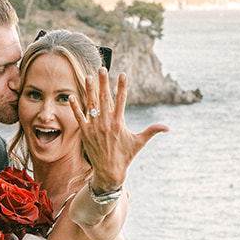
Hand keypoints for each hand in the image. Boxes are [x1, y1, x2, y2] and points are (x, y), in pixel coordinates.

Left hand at [69, 67, 167, 190]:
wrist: (109, 171)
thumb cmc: (126, 156)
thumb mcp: (139, 142)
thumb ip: (152, 131)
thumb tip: (167, 127)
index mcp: (119, 123)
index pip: (121, 100)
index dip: (122, 86)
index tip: (122, 74)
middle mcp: (106, 123)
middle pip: (104, 98)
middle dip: (103, 82)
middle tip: (102, 68)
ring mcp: (94, 128)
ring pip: (91, 105)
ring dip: (89, 90)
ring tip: (88, 77)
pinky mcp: (84, 133)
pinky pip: (78, 117)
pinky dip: (75, 107)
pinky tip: (71, 96)